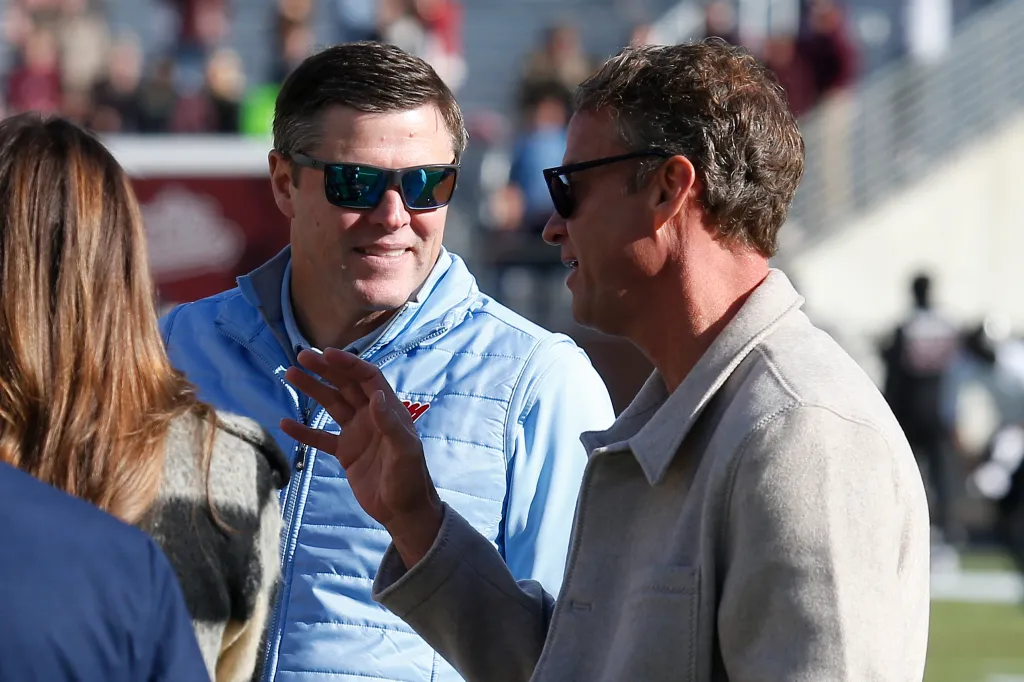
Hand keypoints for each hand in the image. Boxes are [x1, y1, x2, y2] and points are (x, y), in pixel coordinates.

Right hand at [280, 348, 442, 567]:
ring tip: (291, 375)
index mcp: (389, 411)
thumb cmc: (409, 480)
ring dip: (312, 390)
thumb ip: (391, 424)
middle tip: (302, 356)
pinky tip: (285, 422)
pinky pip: (321, 438)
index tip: (326, 354)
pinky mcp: (346, 453)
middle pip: (346, 385)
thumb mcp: (405, 451)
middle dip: (325, 369)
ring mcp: (357, 433)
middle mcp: (371, 417)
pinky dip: (304, 431)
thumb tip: (376, 395)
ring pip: (331, 405)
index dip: (349, 364)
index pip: (368, 378)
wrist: (403, 511)